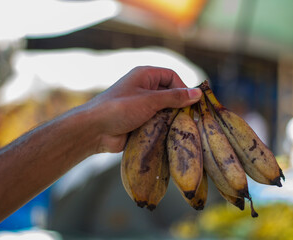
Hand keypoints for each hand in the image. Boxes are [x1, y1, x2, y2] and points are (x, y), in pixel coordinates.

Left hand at [83, 66, 201, 152]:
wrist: (94, 130)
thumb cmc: (120, 109)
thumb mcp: (150, 100)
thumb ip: (174, 97)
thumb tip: (197, 93)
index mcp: (145, 76)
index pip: (171, 76)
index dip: (183, 87)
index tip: (193, 102)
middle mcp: (144, 89)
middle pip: (169, 94)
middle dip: (179, 106)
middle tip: (191, 118)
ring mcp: (142, 106)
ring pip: (165, 110)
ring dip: (172, 118)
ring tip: (182, 128)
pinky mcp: (140, 121)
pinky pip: (157, 122)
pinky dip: (164, 128)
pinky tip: (171, 135)